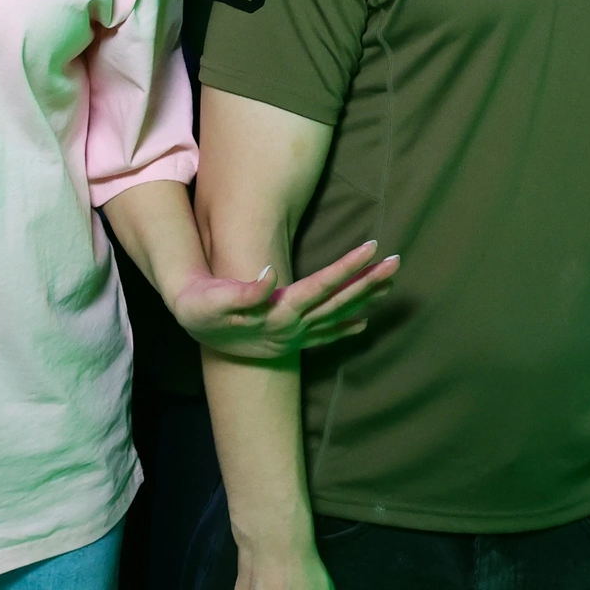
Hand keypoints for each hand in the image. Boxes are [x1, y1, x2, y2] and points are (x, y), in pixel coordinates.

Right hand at [170, 241, 399, 361]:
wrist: (193, 332)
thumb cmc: (200, 309)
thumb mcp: (213, 299)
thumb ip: (242, 290)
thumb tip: (268, 275)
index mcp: (279, 312)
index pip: (321, 286)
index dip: (347, 267)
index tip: (371, 248)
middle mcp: (293, 326)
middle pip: (339, 301)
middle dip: (369, 281)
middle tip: (396, 261)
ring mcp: (294, 336)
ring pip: (337, 316)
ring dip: (364, 300)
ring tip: (390, 284)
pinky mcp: (289, 342)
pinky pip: (325, 335)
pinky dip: (345, 328)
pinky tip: (364, 323)